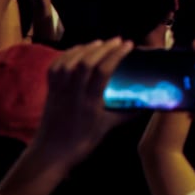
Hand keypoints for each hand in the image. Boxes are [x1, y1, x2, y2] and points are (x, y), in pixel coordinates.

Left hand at [25, 39, 133, 166]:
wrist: (51, 153)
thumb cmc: (81, 143)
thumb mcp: (106, 128)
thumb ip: (124, 114)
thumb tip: (144, 107)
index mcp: (89, 102)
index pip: (103, 71)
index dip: (116, 54)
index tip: (128, 45)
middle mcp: (73, 92)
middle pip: (86, 61)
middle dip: (103, 47)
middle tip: (117, 41)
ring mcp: (59, 89)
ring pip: (70, 61)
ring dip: (86, 48)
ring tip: (100, 42)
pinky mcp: (50, 89)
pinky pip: (56, 66)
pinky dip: (67, 54)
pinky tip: (77, 51)